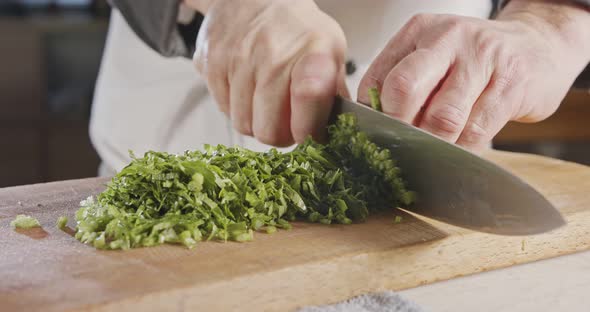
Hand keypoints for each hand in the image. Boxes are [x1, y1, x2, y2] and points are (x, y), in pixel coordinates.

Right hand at [193, 0, 346, 145]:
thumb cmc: (294, 28)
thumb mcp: (329, 48)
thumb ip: (335, 90)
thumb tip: (340, 128)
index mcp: (312, 51)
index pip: (309, 98)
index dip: (309, 129)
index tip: (312, 134)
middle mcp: (273, 55)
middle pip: (270, 130)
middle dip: (281, 135)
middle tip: (287, 124)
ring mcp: (238, 61)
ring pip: (244, 126)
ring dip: (257, 123)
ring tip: (267, 103)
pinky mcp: (211, 65)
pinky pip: (224, 111)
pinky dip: (238, 109)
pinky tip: (248, 91)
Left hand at [357, 0, 589, 151]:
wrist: (537, 47)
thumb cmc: (473, 61)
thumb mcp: (432, 58)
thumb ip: (402, 83)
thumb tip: (373, 125)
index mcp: (419, 31)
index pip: (379, 77)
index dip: (372, 115)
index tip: (375, 136)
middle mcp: (448, 38)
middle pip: (404, 88)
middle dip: (396, 127)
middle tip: (400, 147)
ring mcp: (482, 59)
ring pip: (443, 118)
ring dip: (432, 145)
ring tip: (431, 152)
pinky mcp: (511, 85)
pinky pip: (476, 131)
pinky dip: (461, 150)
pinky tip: (459, 150)